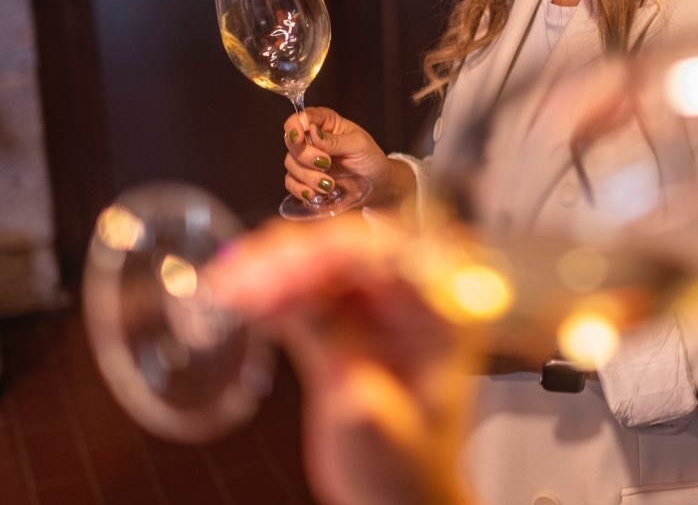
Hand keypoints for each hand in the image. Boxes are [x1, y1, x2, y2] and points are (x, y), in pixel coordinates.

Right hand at [207, 212, 477, 504]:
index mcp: (441, 315)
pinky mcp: (344, 324)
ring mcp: (378, 309)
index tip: (285, 267)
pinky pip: (305, 293)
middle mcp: (413, 301)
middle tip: (245, 276)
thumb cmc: (406, 472)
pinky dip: (270, 292)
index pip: (390, 258)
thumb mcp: (367, 414)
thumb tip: (296, 292)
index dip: (333, 253)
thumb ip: (337, 348)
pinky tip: (235, 294)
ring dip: (273, 267)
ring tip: (229, 282)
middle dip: (296, 256)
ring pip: (323, 264)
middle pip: (352, 251)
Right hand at [282, 107, 409, 209]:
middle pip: (292, 141)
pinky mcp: (306, 179)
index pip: (302, 117)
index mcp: (326, 123)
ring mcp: (307, 160)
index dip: (295, 125)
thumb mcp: (359, 145)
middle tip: (326, 163)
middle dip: (306, 155)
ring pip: (291, 163)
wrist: (377, 184)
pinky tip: (314, 193)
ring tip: (329, 184)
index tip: (299, 137)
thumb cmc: (370, 158)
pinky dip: (300, 189)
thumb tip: (312, 131)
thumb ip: (335, 140)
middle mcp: (312, 139)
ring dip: (307, 176)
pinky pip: (291, 182)